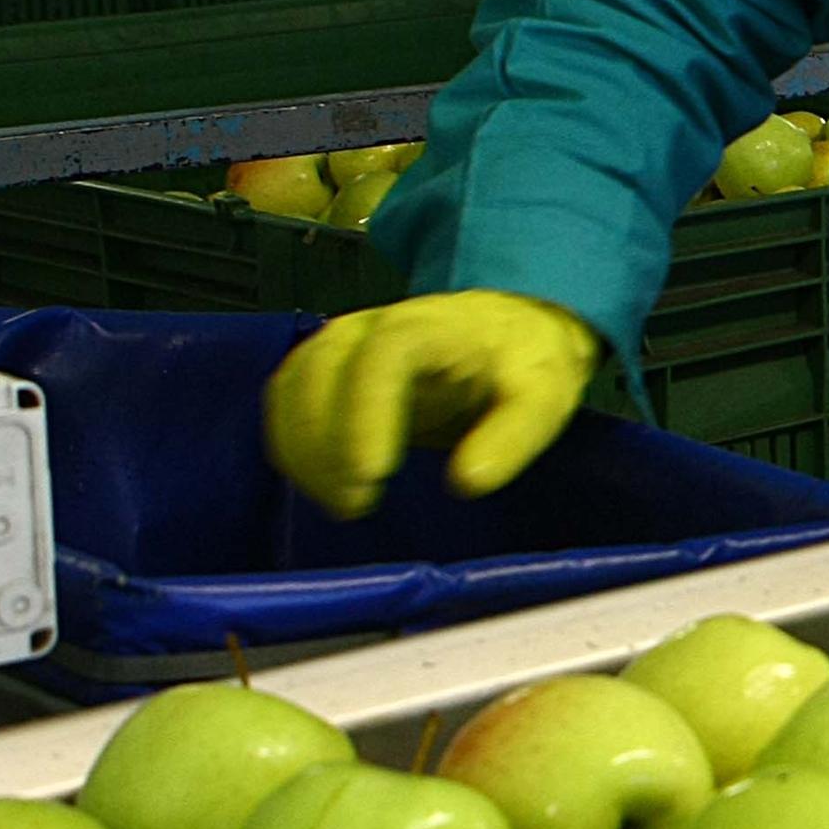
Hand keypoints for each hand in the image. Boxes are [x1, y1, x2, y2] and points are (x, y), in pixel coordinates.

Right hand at [265, 291, 602, 520]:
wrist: (505, 333)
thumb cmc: (523, 365)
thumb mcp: (543, 398)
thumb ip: (513, 436)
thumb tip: (468, 482)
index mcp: (433, 325)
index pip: (386, 354)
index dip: (367, 414)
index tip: (372, 474)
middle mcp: (373, 324)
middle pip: (322, 370)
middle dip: (328, 444)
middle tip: (358, 504)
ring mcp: (340, 342)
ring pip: (293, 388)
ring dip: (305, 451)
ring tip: (346, 503)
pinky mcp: (323, 365)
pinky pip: (285, 401)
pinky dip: (293, 446)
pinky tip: (325, 485)